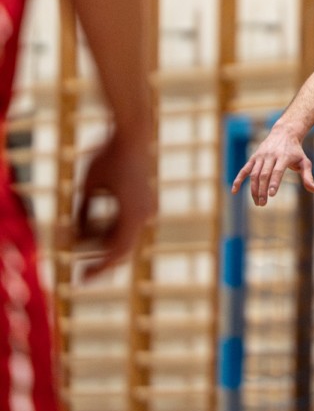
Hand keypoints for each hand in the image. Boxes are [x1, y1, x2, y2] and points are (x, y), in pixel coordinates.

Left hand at [74, 131, 155, 277]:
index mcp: (133, 214)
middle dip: (95, 254)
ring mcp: (146, 208)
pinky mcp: (143, 201)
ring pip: (121, 235)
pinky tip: (84, 219)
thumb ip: (81, 214)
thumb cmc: (108, 155)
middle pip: (119, 247)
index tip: (81, 279)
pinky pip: (125, 223)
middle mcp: (144, 215)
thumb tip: (71, 237)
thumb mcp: (87, 186)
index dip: (99, 269)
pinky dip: (105, 225)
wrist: (133, 132)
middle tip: (77, 266)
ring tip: (69, 229)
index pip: (117, 253)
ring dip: (96, 237)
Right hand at [230, 124, 313, 205]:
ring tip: (257, 202)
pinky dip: (238, 179)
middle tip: (262, 204)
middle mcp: (270, 156)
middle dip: (262, 190)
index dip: (273, 182)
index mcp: (284, 157)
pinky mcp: (253, 158)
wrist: (284, 133)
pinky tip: (235, 191)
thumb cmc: (296, 151)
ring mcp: (260, 156)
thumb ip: (308, 176)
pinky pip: (244, 170)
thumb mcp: (305, 162)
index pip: (277, 171)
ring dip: (254, 189)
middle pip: (264, 174)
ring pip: (254, 174)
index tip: (271, 194)